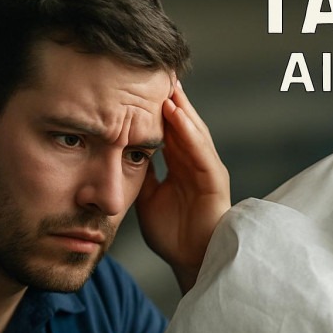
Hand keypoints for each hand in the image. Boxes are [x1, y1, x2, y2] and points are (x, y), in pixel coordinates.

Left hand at [135, 81, 230, 293]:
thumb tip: (117, 154)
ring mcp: (207, 169)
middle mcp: (195, 162)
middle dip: (170, 98)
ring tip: (166, 85)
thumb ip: (138, 174)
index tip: (136, 85)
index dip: (153, 108)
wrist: (192, 261)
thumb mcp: (146, 197)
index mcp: (179, 164)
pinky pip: (201, 152)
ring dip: (180, 108)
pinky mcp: (215, 181)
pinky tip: (178, 115)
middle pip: (182, 123)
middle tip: (154, 71)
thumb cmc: (172, 233)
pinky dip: (190, 133)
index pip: (167, 128)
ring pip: (193, 131)